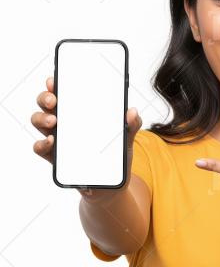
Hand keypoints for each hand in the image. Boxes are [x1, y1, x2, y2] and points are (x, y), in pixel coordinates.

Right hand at [31, 76, 143, 199]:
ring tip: (53, 121)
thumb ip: (131, 125)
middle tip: (54, 100)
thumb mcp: (125, 139)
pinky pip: (40, 148)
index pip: (63, 93)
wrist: (110, 186)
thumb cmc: (115, 157)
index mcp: (78, 113)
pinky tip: (51, 142)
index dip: (55, 84)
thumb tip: (133, 111)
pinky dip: (42, 143)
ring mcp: (57, 139)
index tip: (55, 80)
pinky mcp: (54, 158)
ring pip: (38, 121)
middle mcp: (64, 122)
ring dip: (41, 118)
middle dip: (45, 98)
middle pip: (45, 104)